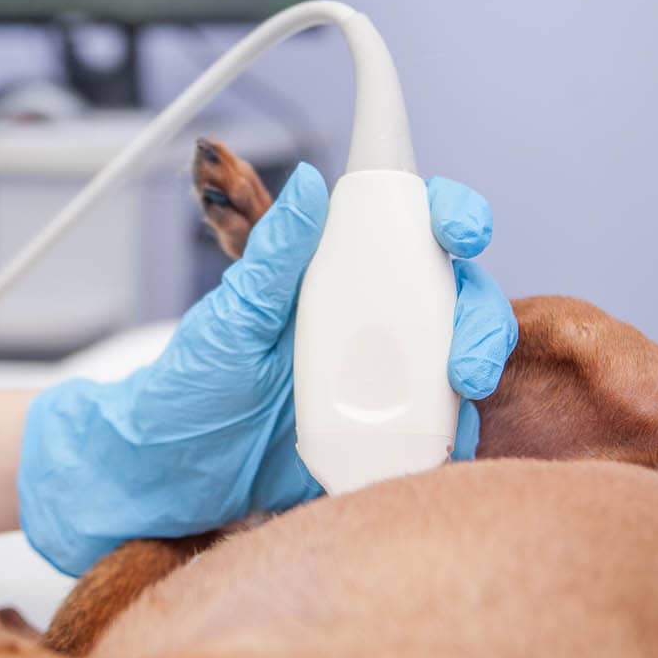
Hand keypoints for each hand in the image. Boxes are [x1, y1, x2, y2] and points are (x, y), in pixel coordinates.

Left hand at [18, 165, 516, 575]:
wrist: (175, 475)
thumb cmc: (193, 385)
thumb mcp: (232, 317)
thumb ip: (273, 255)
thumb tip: (309, 182)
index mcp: (339, 276)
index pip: (412, 229)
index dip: (452, 217)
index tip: (461, 231)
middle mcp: (374, 320)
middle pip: (458, 297)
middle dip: (482, 319)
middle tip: (466, 360)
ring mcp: (387, 379)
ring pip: (461, 359)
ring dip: (478, 372)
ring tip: (459, 397)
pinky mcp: (388, 436)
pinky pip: (443, 428)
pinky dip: (458, 432)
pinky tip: (445, 445)